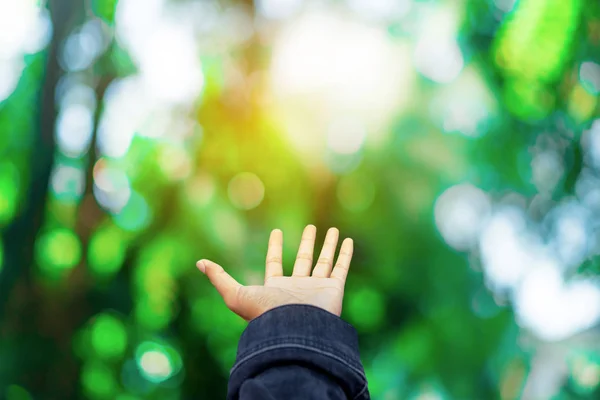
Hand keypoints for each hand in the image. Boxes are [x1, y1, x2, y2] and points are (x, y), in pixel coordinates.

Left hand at [196, 225, 353, 320]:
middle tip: (310, 227)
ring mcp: (316, 288)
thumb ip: (219, 278)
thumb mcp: (235, 295)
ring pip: (324, 262)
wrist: (295, 330)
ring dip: (328, 245)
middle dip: (306, 243)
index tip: (276, 232)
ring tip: (333, 229)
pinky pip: (341, 268)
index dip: (274, 248)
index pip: (275, 264)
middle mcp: (297, 287)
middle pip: (303, 260)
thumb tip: (198, 263)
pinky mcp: (333, 289)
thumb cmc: (265, 315)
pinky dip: (345, 254)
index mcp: (276, 288)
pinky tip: (346, 240)